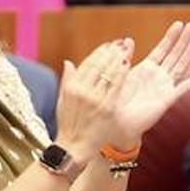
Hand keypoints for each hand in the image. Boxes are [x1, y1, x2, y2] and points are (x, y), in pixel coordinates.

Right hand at [55, 39, 129, 158]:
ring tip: (126, 49)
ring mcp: (95, 99)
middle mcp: (82, 91)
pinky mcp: (107, 107)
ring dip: (118, 58)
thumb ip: (67, 80)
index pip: (88, 64)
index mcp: (72, 88)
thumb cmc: (69, 124)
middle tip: (121, 43)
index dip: (99, 52)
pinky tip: (127, 63)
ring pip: (108, 72)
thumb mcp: (63, 101)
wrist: (74, 147)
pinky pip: (116, 85)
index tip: (109, 45)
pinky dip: (121, 72)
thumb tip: (69, 62)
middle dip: (111, 52)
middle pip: (99, 65)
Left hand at [112, 21, 189, 146]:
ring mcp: (164, 87)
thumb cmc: (113, 101)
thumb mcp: (117, 75)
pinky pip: (184, 88)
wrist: (115, 124)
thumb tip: (127, 39)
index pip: (161, 49)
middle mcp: (158, 76)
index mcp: (145, 69)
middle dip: (183, 40)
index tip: (178, 23)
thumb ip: (124, 58)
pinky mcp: (167, 99)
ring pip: (181, 66)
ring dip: (189, 52)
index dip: (170, 37)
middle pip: (174, 54)